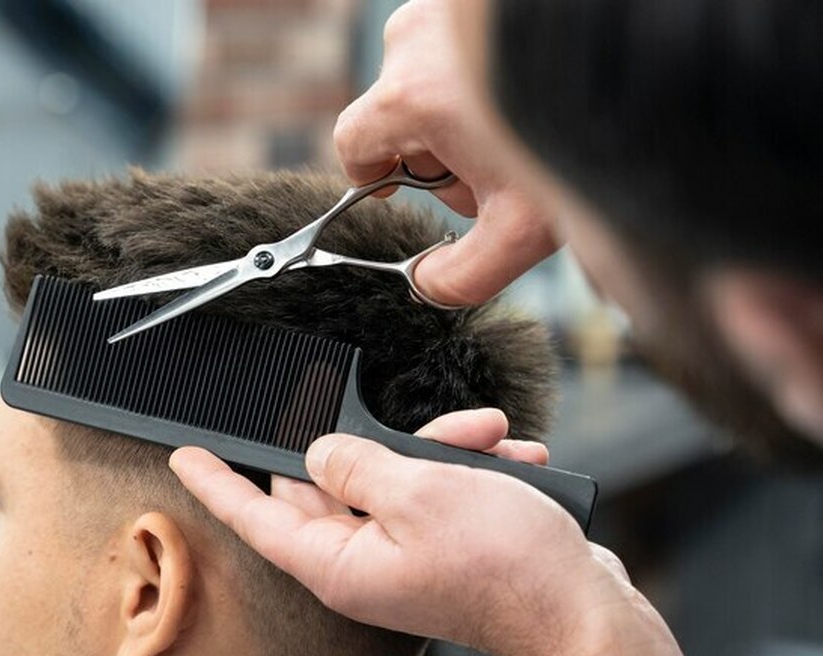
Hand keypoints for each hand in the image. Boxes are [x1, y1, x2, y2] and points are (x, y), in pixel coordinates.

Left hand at [170, 409, 633, 655]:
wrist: (584, 618)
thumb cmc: (507, 569)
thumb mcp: (420, 491)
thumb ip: (357, 464)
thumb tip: (321, 453)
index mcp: (336, 563)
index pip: (257, 516)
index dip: (217, 481)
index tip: (182, 456)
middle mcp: (359, 564)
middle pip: (324, 487)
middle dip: (367, 442)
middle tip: (391, 419)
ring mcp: (399, 559)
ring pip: (389, 481)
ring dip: (436, 450)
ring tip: (486, 440)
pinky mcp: (439, 550)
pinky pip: (432, 496)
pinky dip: (465, 472)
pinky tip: (509, 461)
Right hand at [334, 0, 561, 304]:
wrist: (643, 58)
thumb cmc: (581, 138)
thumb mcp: (519, 231)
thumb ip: (460, 277)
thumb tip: (425, 285)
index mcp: (409, 96)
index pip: (353, 142)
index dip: (371, 174)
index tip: (397, 188)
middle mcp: (417, 39)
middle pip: (400, 111)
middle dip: (439, 147)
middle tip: (496, 168)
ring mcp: (447, 6)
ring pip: (432, 73)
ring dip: (465, 107)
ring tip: (525, 124)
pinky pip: (462, 41)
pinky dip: (490, 71)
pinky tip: (536, 92)